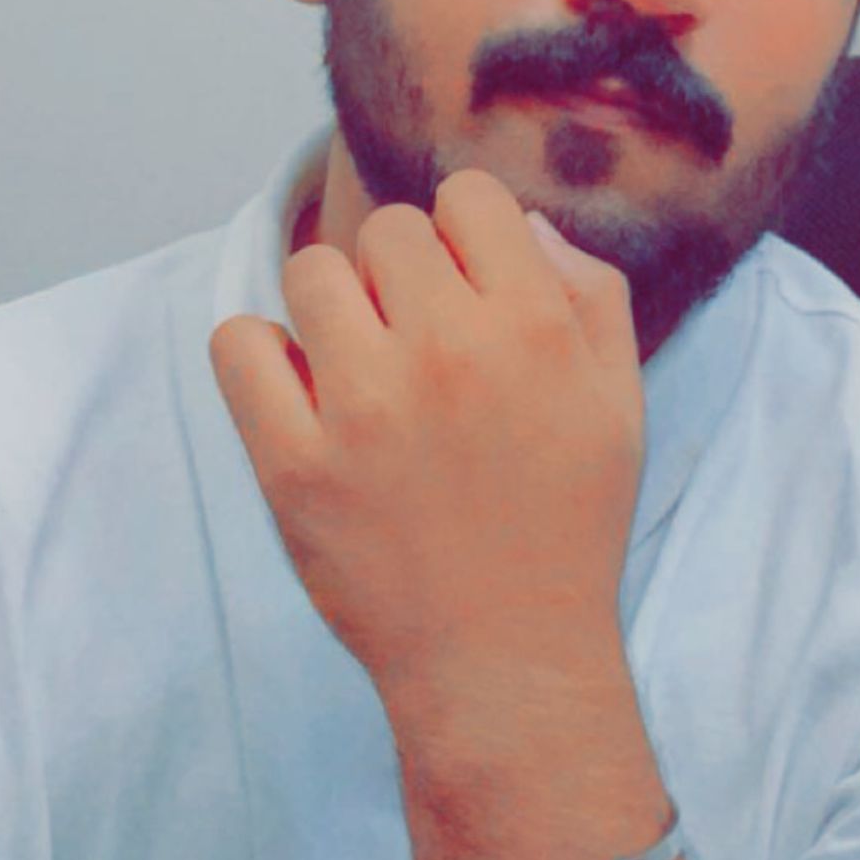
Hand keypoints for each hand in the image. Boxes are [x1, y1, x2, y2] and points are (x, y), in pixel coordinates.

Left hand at [208, 167, 644, 723]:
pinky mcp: (294, 463)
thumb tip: (520, 223)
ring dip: (331, 309)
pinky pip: (239, 345)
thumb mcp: (620, 405)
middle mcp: (449, 351)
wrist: (506, 662)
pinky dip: (259, 357)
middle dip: (399, 275)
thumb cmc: (567, 530)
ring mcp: (364, 407)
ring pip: (310, 271)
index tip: (463, 290)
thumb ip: (588, 294)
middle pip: (387, 230)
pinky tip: (298, 393)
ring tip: (356, 369)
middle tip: (413, 344)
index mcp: (534, 328)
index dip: (464, 237)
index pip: (467, 197)